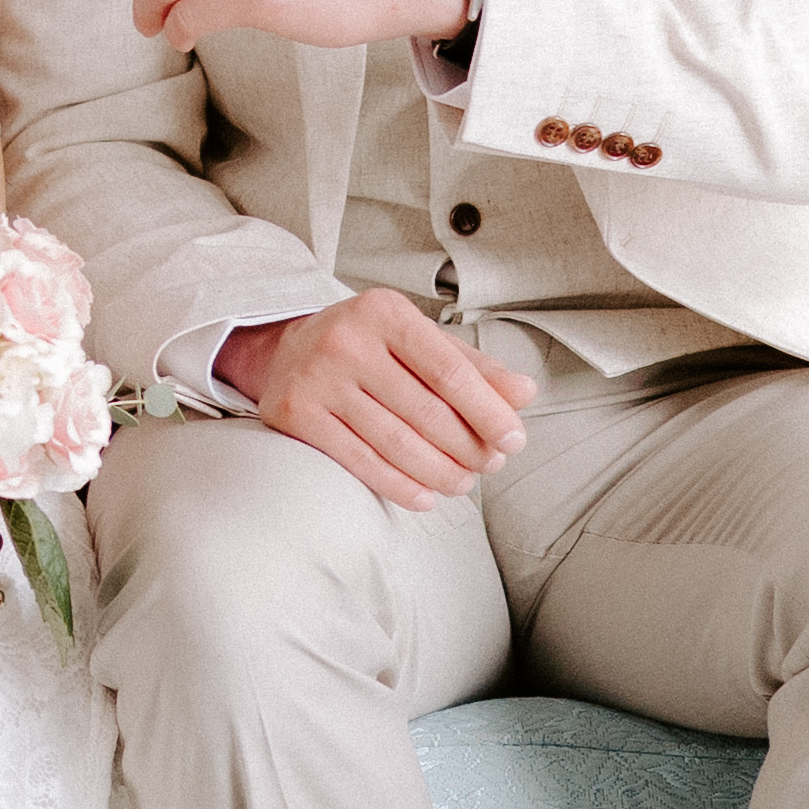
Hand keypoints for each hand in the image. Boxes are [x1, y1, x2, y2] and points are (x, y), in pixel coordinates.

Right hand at [217, 291, 533, 514]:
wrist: (285, 350)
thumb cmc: (369, 347)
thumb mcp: (419, 342)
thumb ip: (472, 366)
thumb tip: (524, 393)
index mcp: (384, 312)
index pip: (449, 371)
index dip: (488, 411)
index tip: (514, 439)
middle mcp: (345, 340)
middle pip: (426, 411)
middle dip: (468, 446)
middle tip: (491, 464)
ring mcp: (316, 378)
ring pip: (395, 443)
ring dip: (440, 472)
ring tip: (462, 482)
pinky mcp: (294, 414)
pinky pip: (359, 462)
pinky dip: (399, 486)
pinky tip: (425, 496)